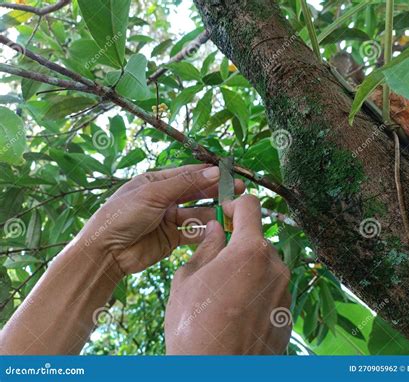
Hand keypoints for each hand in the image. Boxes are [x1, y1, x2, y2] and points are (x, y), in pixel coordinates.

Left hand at [75, 164, 243, 274]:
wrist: (105, 251)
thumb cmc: (122, 215)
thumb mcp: (153, 194)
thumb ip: (185, 184)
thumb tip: (214, 172)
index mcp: (156, 182)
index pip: (189, 174)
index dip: (210, 174)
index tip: (230, 175)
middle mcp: (164, 198)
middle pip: (196, 193)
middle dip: (217, 192)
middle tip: (238, 191)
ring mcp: (169, 219)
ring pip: (197, 213)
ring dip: (214, 213)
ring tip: (233, 212)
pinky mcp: (172, 239)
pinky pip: (193, 233)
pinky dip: (206, 232)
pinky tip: (220, 230)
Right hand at [165, 195, 291, 354]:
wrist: (216, 375)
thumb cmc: (194, 328)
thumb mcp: (188, 280)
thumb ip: (206, 247)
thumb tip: (216, 229)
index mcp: (250, 252)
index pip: (250, 206)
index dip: (234, 204)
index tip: (223, 214)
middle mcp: (275, 267)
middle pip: (257, 239)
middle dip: (237, 243)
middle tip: (215, 260)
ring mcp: (285, 292)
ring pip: (265, 265)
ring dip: (247, 268)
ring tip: (223, 293)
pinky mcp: (288, 313)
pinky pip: (272, 289)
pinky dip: (256, 290)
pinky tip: (236, 310)